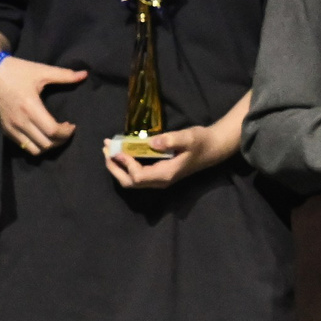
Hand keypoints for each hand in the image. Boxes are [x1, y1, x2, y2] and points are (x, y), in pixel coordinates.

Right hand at [0, 55, 87, 156]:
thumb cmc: (16, 71)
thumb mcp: (40, 71)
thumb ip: (64, 75)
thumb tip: (84, 74)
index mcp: (30, 107)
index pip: (52, 131)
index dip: (66, 132)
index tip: (71, 125)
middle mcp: (20, 121)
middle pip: (46, 144)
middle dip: (60, 140)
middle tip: (66, 130)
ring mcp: (11, 128)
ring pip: (34, 150)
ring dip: (48, 146)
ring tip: (54, 135)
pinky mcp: (4, 130)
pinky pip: (22, 146)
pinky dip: (35, 145)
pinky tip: (40, 134)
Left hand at [104, 115, 239, 190]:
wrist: (214, 148)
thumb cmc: (202, 142)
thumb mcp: (189, 137)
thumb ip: (171, 140)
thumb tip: (152, 142)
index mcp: (166, 174)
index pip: (138, 176)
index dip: (125, 164)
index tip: (117, 148)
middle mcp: (161, 180)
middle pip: (130, 183)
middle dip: (114, 167)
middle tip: (106, 149)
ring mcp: (159, 178)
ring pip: (132, 180)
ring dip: (118, 166)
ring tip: (109, 150)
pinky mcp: (159, 173)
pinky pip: (137, 174)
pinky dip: (126, 165)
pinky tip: (122, 152)